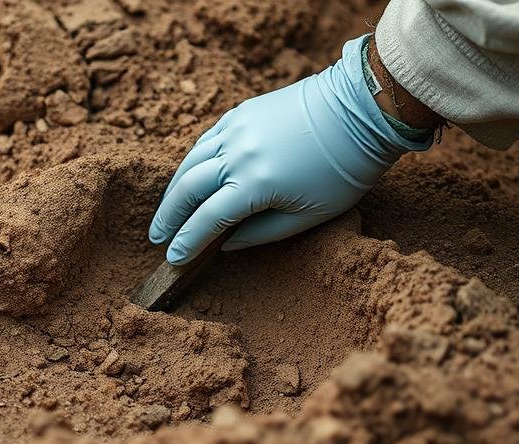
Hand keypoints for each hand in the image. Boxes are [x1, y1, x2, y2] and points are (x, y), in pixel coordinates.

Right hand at [149, 35, 431, 263]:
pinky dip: (191, 162)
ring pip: (190, 162)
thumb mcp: (309, 216)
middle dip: (169, 216)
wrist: (361, 110)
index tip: (173, 258)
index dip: (187, 241)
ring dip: (174, 190)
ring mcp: (237, 129)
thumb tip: (224, 244)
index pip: (208, 219)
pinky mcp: (241, 112)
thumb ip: (261, 234)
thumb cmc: (344, 169)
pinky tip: (187, 178)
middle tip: (157, 237)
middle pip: (187, 189)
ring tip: (167, 211)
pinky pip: (205, 141)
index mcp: (256, 184)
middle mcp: (238, 154)